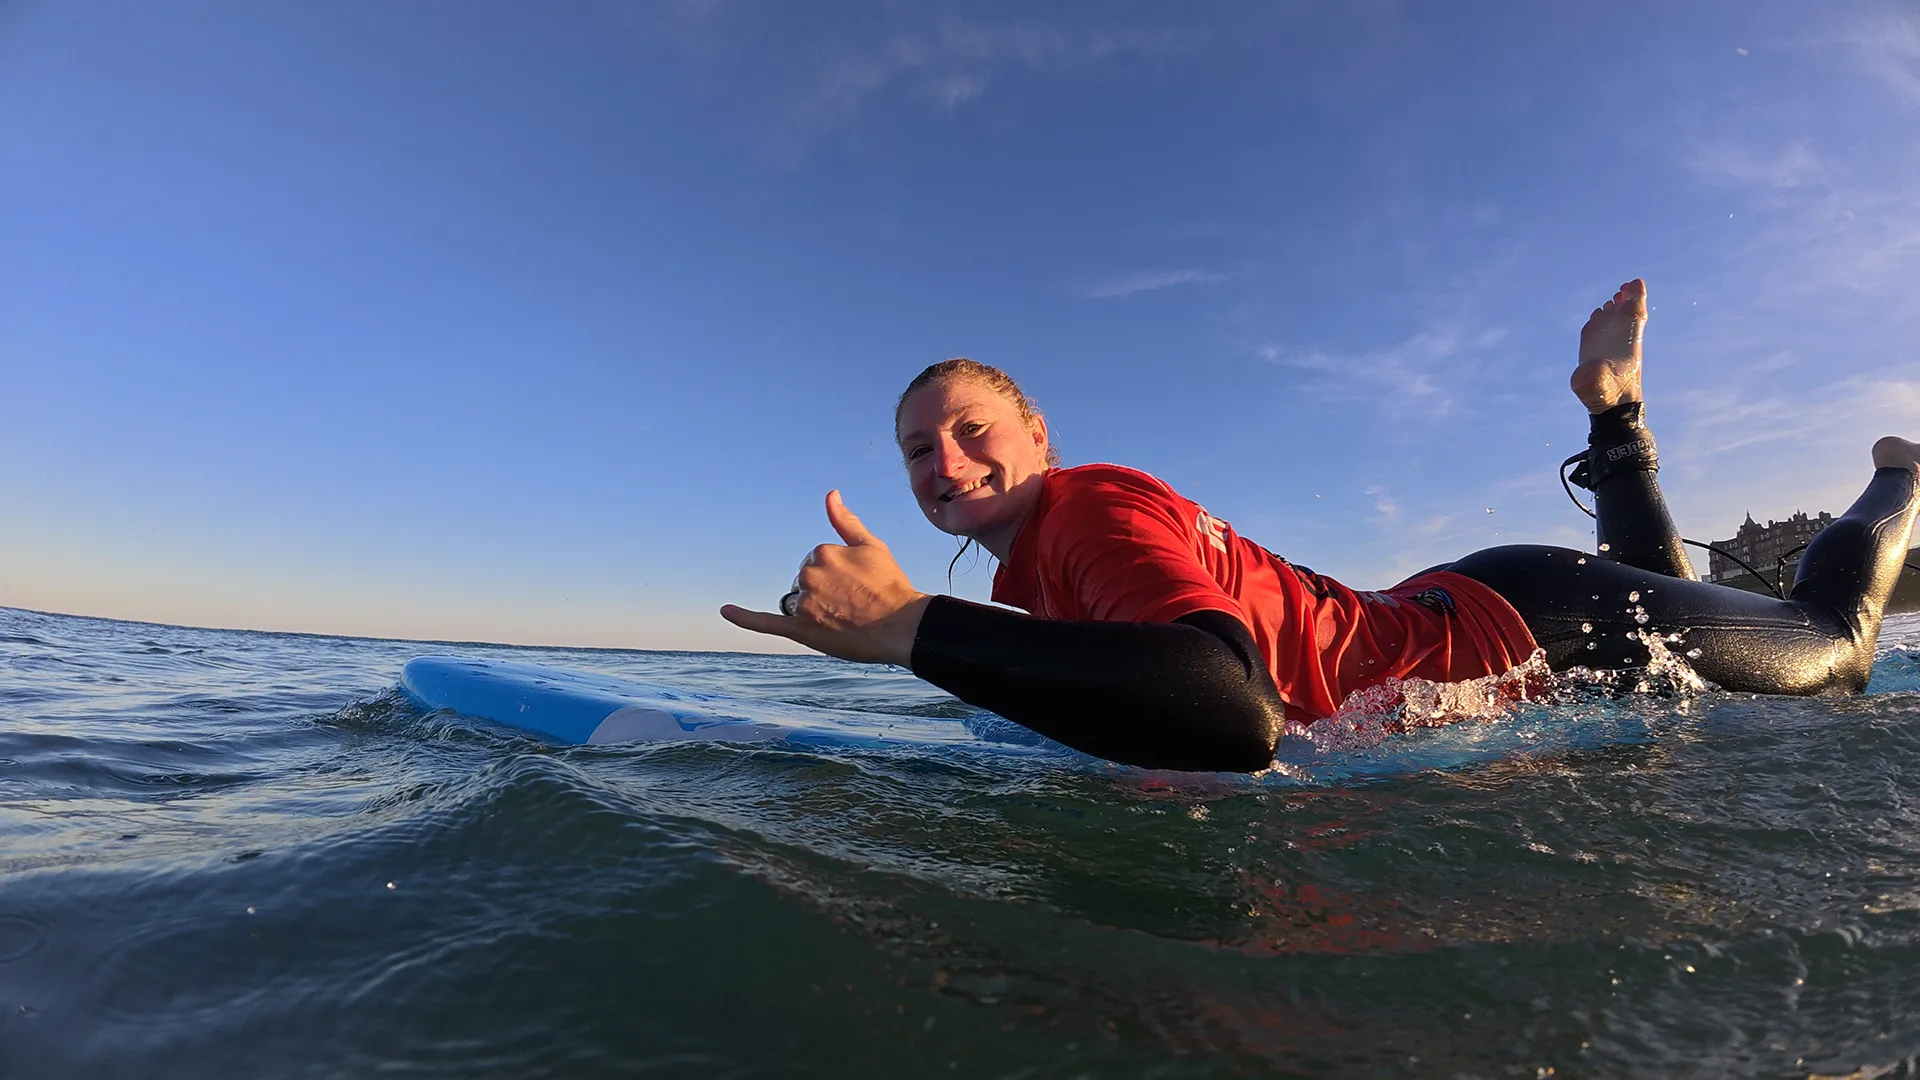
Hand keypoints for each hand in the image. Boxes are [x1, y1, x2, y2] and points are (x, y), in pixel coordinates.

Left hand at [720, 491, 931, 666]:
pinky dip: (743, 617)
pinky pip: (765, 623)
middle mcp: (808, 576)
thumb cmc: (890, 585)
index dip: (838, 573)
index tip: (858, 583)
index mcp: (821, 553)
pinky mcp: (800, 631)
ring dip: (813, 607)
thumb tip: (830, 494)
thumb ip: (845, 521)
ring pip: (797, 601)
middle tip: (854, 602)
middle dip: (823, 589)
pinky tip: (725, 610)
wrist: (902, 626)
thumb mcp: (872, 546)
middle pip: (804, 580)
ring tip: (843, 618)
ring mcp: (802, 605)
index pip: (817, 560)